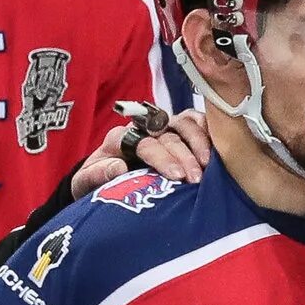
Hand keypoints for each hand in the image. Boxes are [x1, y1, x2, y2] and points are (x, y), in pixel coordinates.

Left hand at [71, 106, 212, 194]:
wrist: (104, 180)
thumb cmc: (98, 183)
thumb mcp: (87, 183)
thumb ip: (98, 174)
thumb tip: (119, 168)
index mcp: (120, 137)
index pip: (144, 142)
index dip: (162, 158)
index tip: (176, 176)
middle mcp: (144, 127)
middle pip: (167, 134)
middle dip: (184, 156)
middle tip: (196, 179)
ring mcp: (163, 126)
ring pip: (184, 123)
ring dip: (199, 143)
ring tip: (209, 166)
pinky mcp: (179, 128)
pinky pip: (197, 121)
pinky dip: (208, 131)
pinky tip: (218, 150)